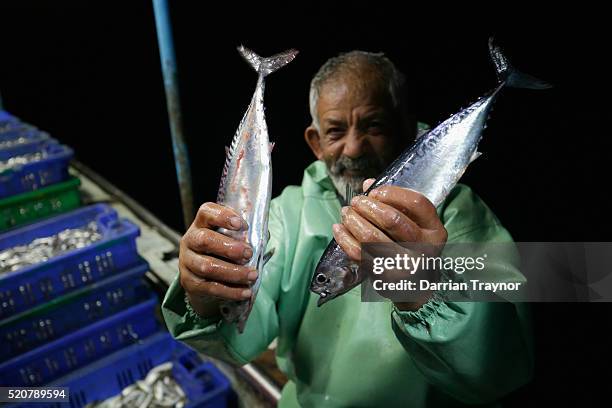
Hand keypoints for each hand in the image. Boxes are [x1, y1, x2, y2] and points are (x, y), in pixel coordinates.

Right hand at [179, 202, 257, 317]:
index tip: (242, 224)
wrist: (204, 280)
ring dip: (234, 272)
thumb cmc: (222, 253)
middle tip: (249, 253)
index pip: (206, 212)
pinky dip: (231, 291)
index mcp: (201, 224)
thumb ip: (246, 235)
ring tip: (253, 275)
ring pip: (207, 267)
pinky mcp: (189, 283)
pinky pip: (210, 288)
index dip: (223, 216)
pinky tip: (246, 292)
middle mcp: (190, 240)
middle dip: (229, 247)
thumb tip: (264, 236)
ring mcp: (187, 262)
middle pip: (204, 240)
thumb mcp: (231, 239)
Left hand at [332, 179, 447, 309]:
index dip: (392, 193)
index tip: (374, 192)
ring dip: (354, 221)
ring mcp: (405, 266)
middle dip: (368, 206)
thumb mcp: (414, 224)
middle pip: (392, 220)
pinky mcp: (385, 277)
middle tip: (355, 202)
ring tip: (346, 213)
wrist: (414, 285)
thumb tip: (368, 184)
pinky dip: (345, 238)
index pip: (417, 203)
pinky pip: (359, 254)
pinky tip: (338, 229)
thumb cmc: (411, 246)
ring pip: (372, 237)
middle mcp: (425, 249)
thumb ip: (395, 202)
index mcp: (435, 230)